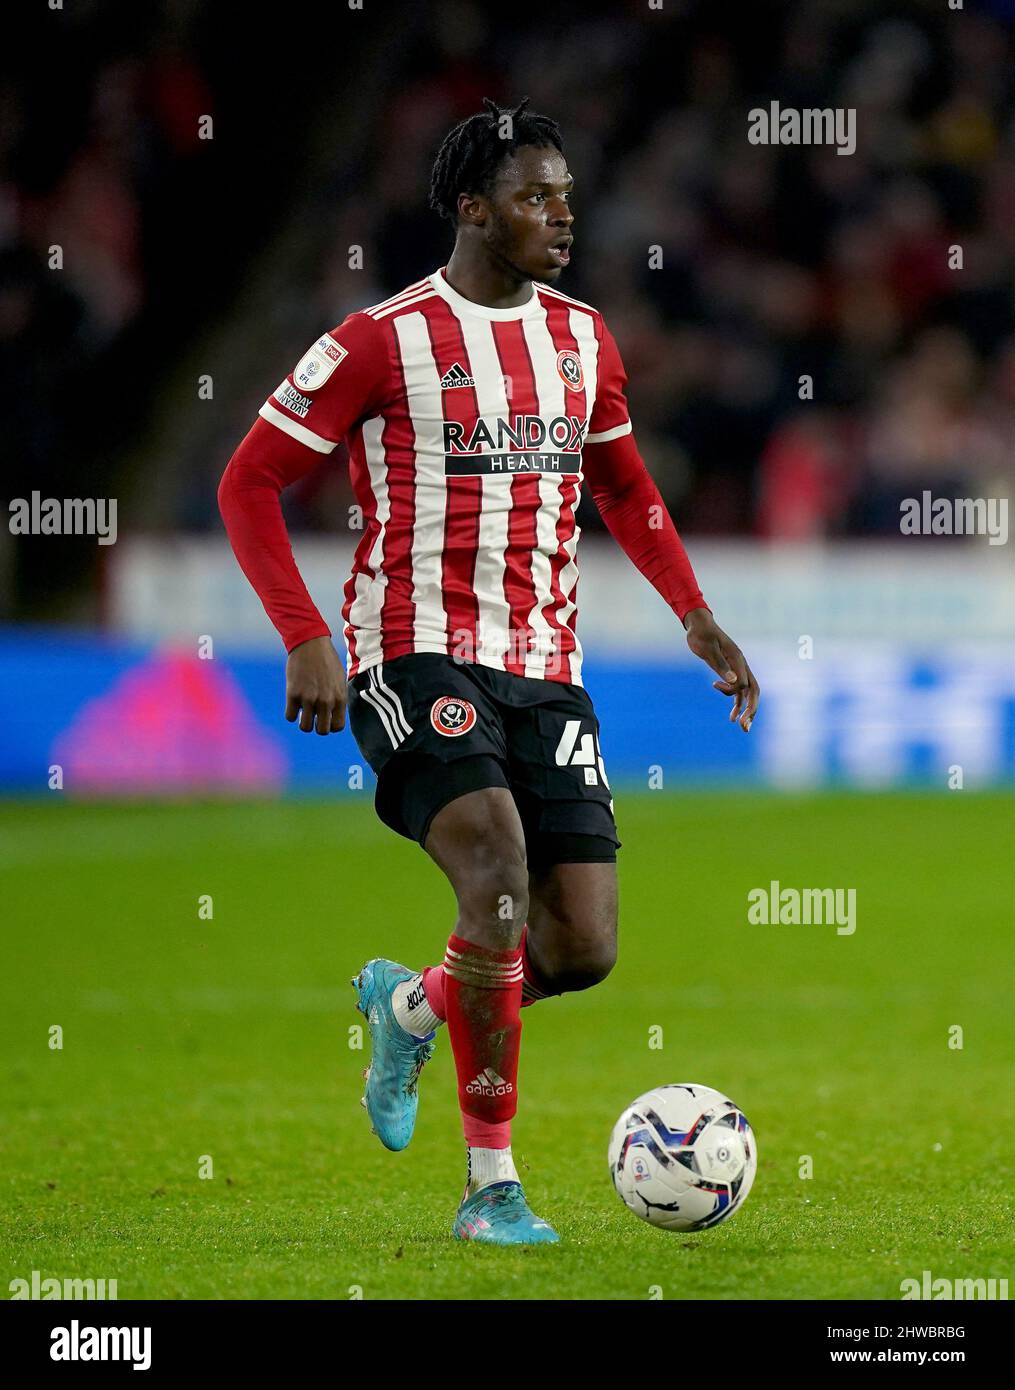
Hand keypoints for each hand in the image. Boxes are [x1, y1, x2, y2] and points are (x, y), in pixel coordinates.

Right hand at [284, 636, 346, 734]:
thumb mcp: (339, 681)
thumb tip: (332, 716)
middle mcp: (325, 701)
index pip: (337, 727)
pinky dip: (291, 713)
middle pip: (322, 731)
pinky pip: (290, 716)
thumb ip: (337, 699)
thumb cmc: (326, 661)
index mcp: (339, 698)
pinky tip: (293, 702)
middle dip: (317, 726)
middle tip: (313, 715)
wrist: (311, 643)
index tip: (325, 717)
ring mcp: (309, 698)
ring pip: (305, 727)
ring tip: (303, 710)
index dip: (330, 725)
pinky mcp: (293, 693)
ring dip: (303, 722)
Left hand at [682, 608, 759, 732]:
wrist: (699, 625)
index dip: (735, 692)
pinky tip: (732, 716)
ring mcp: (737, 670)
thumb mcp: (708, 650)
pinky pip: (738, 692)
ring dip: (745, 710)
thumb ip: (721, 665)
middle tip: (745, 727)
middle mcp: (741, 666)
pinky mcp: (730, 672)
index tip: (715, 684)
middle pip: (753, 691)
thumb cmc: (701, 635)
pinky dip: (736, 704)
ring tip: (741, 728)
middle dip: (751, 710)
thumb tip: (734, 682)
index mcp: (738, 660)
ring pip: (747, 694)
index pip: (745, 683)